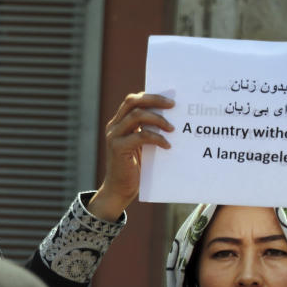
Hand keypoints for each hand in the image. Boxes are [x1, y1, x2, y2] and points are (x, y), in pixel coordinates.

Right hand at [90, 92, 173, 220]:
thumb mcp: (142, 145)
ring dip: (158, 119)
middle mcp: (114, 127)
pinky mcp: (118, 148)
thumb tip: (170, 117)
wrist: (120, 190)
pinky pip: (140, 136)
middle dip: (154, 100)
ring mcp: (114, 136)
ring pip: (137, 115)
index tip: (170, 101)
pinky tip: (166, 146)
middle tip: (173, 105)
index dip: (151, 96)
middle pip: (133, 102)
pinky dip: (156, 138)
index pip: (133, 100)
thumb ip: (148, 130)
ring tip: (172, 129)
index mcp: (119, 123)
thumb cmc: (135, 168)